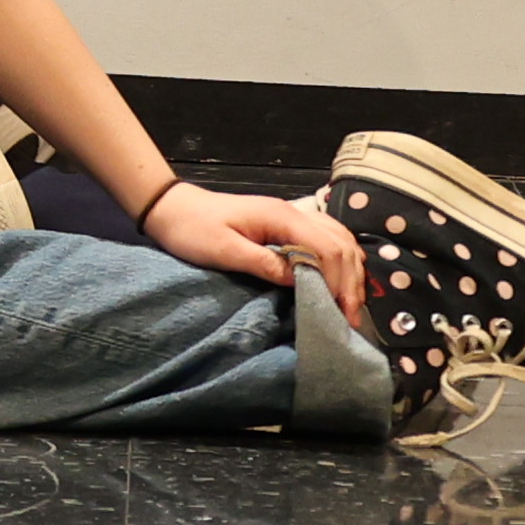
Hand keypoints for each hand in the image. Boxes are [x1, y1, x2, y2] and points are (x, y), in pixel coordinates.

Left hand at [139, 182, 365, 316]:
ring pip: (339, 239)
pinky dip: (340, 258)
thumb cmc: (192, 229)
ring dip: (350, 270)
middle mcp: (294, 212)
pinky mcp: (286, 223)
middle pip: (340, 244)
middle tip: (352, 316)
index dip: (340, 283)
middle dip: (350, 281)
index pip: (327, 249)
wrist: (173, 207)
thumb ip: (264, 264)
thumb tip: (300, 281)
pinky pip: (326, 237)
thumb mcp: (224, 251)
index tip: (343, 314)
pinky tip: (340, 278)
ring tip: (351, 302)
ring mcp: (292, 215)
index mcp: (281, 217)